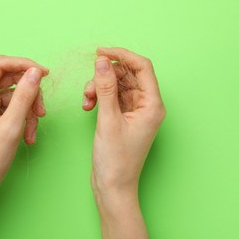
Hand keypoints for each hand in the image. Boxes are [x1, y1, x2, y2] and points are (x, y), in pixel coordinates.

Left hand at [0, 55, 48, 191]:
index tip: (44, 73)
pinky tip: (28, 136)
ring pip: (14, 95)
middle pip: (9, 79)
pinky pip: (12, 108)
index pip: (0, 65)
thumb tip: (36, 72)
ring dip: (28, 110)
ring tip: (32, 131)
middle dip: (29, 93)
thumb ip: (25, 95)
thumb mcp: (12, 125)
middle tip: (42, 110)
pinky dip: (23, 119)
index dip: (24, 64)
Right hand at [83, 47, 164, 238]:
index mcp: (152, 105)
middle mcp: (146, 105)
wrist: (112, 186)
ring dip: (99, 87)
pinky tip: (88, 105)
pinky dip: (99, 97)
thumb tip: (101, 62)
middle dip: (106, 75)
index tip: (100, 52)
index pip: (142, 67)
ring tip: (86, 100)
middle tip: (89, 85)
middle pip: (128, 75)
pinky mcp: (123, 117)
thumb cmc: (116, 160)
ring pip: (117, 85)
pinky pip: (112, 97)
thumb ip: (105, 88)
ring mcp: (135, 111)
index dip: (122, 55)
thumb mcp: (108, 120)